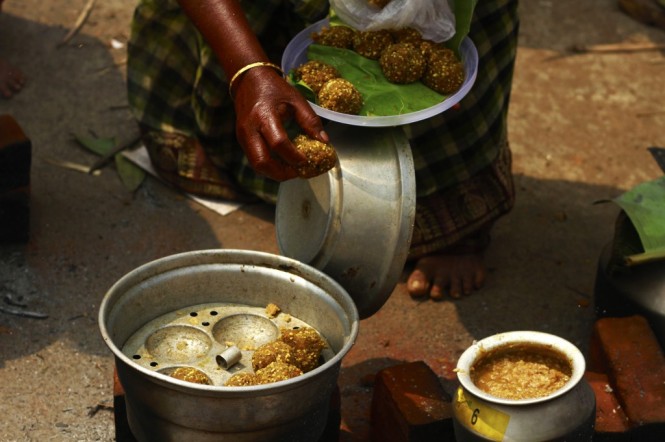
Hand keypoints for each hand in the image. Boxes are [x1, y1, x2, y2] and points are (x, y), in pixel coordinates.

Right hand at [233, 66, 328, 180]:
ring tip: (291, 170)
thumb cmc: (274, 88)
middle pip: (261, 162)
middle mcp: (250, 129)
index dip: (293, 156)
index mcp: (264, 115)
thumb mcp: (296, 100)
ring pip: (256, 165)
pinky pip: (254, 159)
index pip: (278, 143)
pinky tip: (282, 164)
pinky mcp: (241, 140)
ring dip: (274, 173)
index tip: (307, 160)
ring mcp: (242, 136)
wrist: (248, 79)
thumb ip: (310, 120)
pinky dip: (269, 166)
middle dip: (281, 173)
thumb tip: (324, 141)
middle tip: (298, 172)